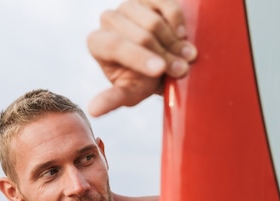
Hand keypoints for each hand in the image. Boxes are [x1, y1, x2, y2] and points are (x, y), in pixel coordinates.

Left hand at [87, 0, 197, 116]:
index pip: (115, 46)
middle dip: (164, 55)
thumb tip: (93, 111)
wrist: (163, 62)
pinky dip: (178, 23)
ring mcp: (128, 5)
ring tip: (186, 58)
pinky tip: (182, 37)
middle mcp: (108, 20)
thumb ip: (113, 99)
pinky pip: (167, 5)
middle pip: (139, 35)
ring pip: (154, 22)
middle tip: (182, 70)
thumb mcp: (130, 93)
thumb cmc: (142, 80)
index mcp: (97, 42)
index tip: (160, 70)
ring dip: (174, 43)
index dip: (139, 58)